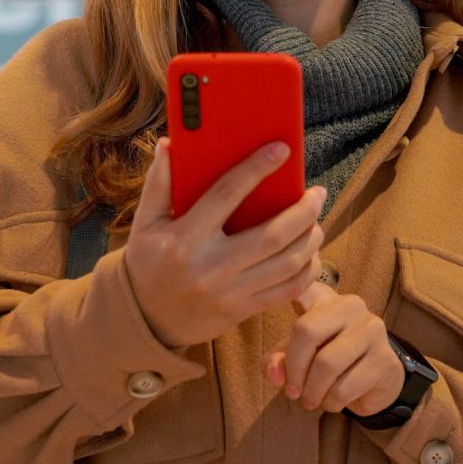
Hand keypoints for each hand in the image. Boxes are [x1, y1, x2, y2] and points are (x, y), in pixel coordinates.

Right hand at [125, 137, 326, 347]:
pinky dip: (306, 269)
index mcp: (184, 238)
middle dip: (303, 211)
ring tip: (317, 219)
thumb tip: (169, 143)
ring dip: (311, 238)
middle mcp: (210, 266)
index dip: (256, 169)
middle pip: (272, 234)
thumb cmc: (147, 263)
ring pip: (286, 264)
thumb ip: (158, 183)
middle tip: (318, 193)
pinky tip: (310, 252)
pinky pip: (286, 290)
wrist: (145, 320)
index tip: (282, 150)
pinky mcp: (242, 311)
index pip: (226, 195)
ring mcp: (229, 292)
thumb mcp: (144, 223)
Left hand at [264, 282, 404, 416]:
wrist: (376, 383)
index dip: (290, 297)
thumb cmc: (330, 361)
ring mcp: (372, 331)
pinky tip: (333, 401)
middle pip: (307, 331)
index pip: (301, 291)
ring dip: (312, 391)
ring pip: (327, 364)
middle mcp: (351, 306)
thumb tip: (275, 375)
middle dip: (294, 369)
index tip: (289, 305)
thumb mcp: (297, 357)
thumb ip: (278, 361)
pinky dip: (331, 402)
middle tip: (292, 392)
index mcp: (326, 298)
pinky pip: (345, 387)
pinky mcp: (385, 360)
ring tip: (310, 400)